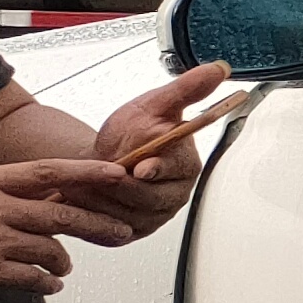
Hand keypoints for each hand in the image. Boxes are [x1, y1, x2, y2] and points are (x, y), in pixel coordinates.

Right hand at [0, 162, 137, 301]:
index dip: (85, 173)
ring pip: (49, 249)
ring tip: (64, 266)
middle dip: (97, 225)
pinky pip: (32, 279)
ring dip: (63, 260)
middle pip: (60, 215)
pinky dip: (47, 284)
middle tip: (119, 231)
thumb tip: (40, 196)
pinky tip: (49, 285)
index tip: (117, 173)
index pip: (46, 172)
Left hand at [71, 60, 234, 235]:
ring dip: (100, 197)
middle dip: (117, 182)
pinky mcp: (130, 233)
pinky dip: (91, 214)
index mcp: (186, 166)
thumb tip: (218, 69)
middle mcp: (174, 195)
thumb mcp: (154, 105)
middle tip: (98, 168)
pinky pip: (110, 230)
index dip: (157, 169)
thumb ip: (185, 89)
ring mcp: (153, 217)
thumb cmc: (129, 134)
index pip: (176, 171)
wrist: (101, 158)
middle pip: (147, 197)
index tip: (141, 166)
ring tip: (85, 180)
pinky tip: (84, 197)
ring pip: (125, 215)